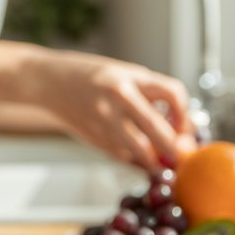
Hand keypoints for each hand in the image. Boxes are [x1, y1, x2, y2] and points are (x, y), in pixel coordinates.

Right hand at [29, 49, 195, 169]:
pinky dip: (136, 160)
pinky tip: (140, 158)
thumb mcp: (124, 73)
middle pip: (157, 130)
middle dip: (174, 147)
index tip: (184, 123)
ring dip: (155, 160)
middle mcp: (116, 100)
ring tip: (162, 161)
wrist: (49, 82)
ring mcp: (103, 122)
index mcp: (128, 79)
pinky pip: (123, 156)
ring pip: (140, 151)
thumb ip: (151, 95)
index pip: (172, 94)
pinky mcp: (94, 139)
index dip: (185, 112)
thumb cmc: (91, 75)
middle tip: (181, 155)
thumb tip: (183, 125)